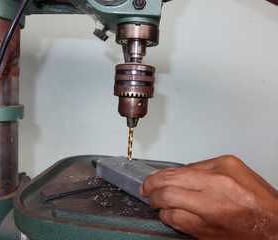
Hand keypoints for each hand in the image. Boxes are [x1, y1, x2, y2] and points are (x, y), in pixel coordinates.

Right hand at [140, 155, 277, 239]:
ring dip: (167, 176)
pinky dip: (186, 172)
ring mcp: (222, 166)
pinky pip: (197, 163)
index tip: (151, 201)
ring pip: (181, 167)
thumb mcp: (209, 236)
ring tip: (159, 181)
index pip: (168, 195)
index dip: (154, 198)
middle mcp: (217, 181)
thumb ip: (180, 221)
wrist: (277, 218)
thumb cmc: (248, 232)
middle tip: (147, 188)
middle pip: (170, 176)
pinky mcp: (227, 159)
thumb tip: (163, 208)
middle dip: (153, 182)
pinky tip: (183, 179)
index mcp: (212, 205)